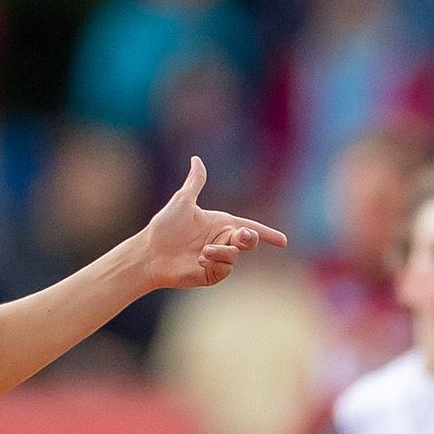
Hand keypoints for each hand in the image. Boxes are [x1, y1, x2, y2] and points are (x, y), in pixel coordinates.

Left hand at [136, 157, 285, 290]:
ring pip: (235, 255)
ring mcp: (218, 259)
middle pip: (249, 241)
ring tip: (203, 252)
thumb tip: (196, 159)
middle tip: (242, 235)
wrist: (150, 253)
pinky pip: (225, 268)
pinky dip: (216, 262)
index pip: (250, 227)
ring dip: (222, 251)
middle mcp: (222, 241)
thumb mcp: (182, 201)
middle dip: (250, 238)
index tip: (283, 241)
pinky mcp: (212, 274)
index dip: (268, 234)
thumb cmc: (164, 226)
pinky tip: (200, 259)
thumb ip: (195, 182)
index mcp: (220, 223)